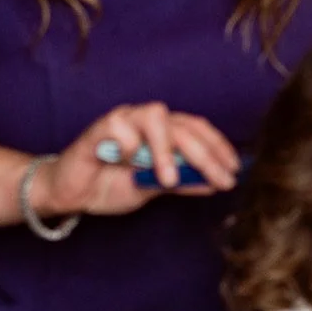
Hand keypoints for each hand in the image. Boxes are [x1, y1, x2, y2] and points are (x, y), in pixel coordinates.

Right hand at [31, 102, 240, 217]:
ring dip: (166, 149)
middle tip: (219, 180)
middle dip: (205, 155)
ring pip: (155, 117)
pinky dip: (128, 145)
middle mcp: (147, 121)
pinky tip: (126, 162)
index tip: (234, 169)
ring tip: (169, 179)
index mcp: (164, 132)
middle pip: (183, 126)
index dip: (218, 146)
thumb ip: (183, 183)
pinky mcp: (99, 128)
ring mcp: (124, 121)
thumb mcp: (156, 188)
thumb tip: (216, 183)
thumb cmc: (114, 184)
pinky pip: (119, 126)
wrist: (76, 193)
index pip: (198, 129)